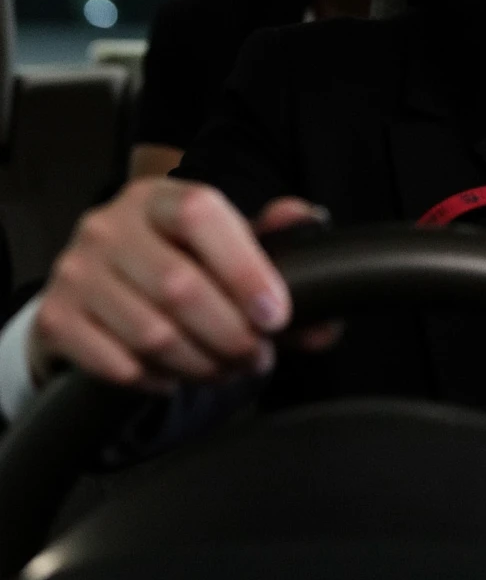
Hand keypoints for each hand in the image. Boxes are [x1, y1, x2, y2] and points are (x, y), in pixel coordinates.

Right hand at [28, 180, 328, 392]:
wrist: (91, 294)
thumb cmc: (171, 266)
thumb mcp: (222, 249)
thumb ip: (279, 258)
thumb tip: (333, 283)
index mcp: (157, 197)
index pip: (199, 214)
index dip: (244, 267)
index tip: (276, 314)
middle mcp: (109, 226)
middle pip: (179, 286)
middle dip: (231, 334)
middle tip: (257, 356)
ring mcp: (76, 271)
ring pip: (152, 334)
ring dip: (202, 364)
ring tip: (225, 369)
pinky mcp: (57, 318)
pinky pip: (118, 365)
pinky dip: (158, 381)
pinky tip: (175, 376)